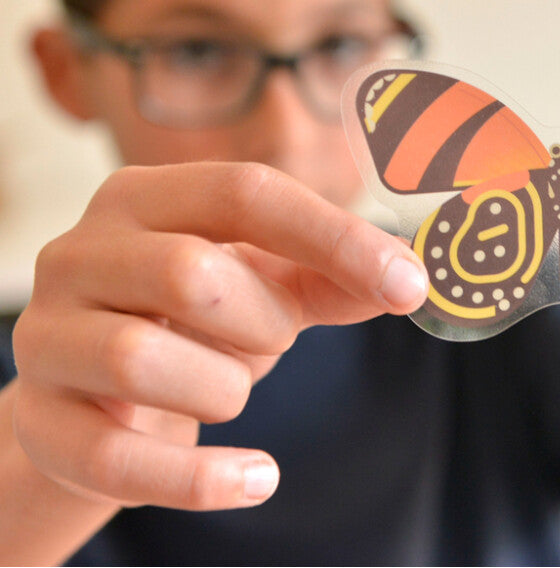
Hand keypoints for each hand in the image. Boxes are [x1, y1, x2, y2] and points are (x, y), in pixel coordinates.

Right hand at [11, 162, 427, 511]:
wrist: (97, 393)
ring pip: (140, 358)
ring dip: (222, 386)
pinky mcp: (38, 420)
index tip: (409, 283)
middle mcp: (80, 251)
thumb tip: (408, 277)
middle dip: (261, 318)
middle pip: (187, 272)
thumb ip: (330, 275)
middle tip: (275, 338)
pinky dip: (199, 478)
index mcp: (145, 196)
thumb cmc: (191, 319)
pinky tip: (256, 478)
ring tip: (233, 388)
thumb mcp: (263, 283)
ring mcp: (46, 336)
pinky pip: (114, 458)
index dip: (335, 237)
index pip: (245, 192)